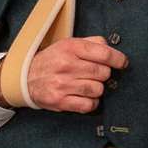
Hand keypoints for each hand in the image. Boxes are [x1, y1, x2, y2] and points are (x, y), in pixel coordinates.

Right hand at [0, 36, 127, 112]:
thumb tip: (111, 48)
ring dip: (97, 89)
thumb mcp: (67, 44)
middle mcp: (67, 65)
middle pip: (103, 73)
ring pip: (98, 89)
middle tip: (95, 75)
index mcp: (71, 47)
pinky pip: (89, 105)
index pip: (104, 53)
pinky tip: (85, 97)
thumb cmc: (51, 60)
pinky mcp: (61, 101)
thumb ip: (91, 42)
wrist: (25, 78)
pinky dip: (91, 102)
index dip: (118, 59)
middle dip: (103, 74)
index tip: (122, 63)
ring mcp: (63, 84)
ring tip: (87, 85)